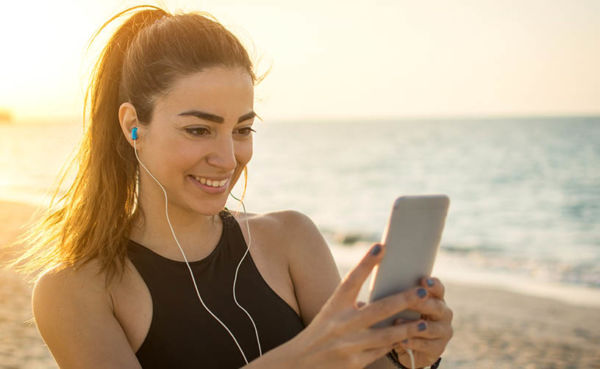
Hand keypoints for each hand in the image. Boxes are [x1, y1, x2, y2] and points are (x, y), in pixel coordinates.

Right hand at [284, 243, 438, 368]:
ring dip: (407, 328)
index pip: (351, 280)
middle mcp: (341, 323)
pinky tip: (406, 340)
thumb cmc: (319, 333)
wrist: (299, 363)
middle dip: (404, 299)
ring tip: (424, 322)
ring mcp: (349, 344)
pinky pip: (380, 352)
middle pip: (379, 309)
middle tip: (422, 291)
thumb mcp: (331, 314)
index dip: (367, 263)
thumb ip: (352, 306)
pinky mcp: (354, 363)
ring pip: (387, 334)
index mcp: (334, 305)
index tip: (381, 247)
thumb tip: (378, 303)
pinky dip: (393, 345)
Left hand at [389, 277, 452, 367]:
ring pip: (432, 328)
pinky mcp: (438, 349)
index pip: (438, 289)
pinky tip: (401, 340)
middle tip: (409, 301)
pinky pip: (426, 345)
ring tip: (397, 321)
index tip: (423, 280)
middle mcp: (444, 314)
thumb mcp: (402, 306)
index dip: (433, 285)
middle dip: (422, 304)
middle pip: (437, 307)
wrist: (408, 345)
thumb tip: (381, 281)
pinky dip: (413, 342)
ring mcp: (443, 332)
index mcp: (436, 299)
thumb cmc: (403, 318)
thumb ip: (400, 295)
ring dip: (414, 325)